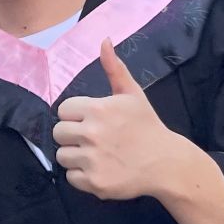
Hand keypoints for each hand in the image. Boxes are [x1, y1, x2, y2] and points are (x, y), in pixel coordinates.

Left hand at [53, 40, 184, 200]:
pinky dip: (82, 176)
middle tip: (92, 139)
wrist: (165, 162)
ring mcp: (92, 160)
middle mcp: (92, 134)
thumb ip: (114, 68)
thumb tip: (104, 40)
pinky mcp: (94, 183)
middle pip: (58, 133)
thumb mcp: (132, 94)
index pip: (64, 110)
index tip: (91, 121)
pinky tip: (99, 169)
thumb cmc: (146, 126)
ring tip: (95, 154)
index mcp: (98, 109)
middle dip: (72, 135)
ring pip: (62, 156)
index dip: (76, 115)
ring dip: (75, 156)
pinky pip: (71, 178)